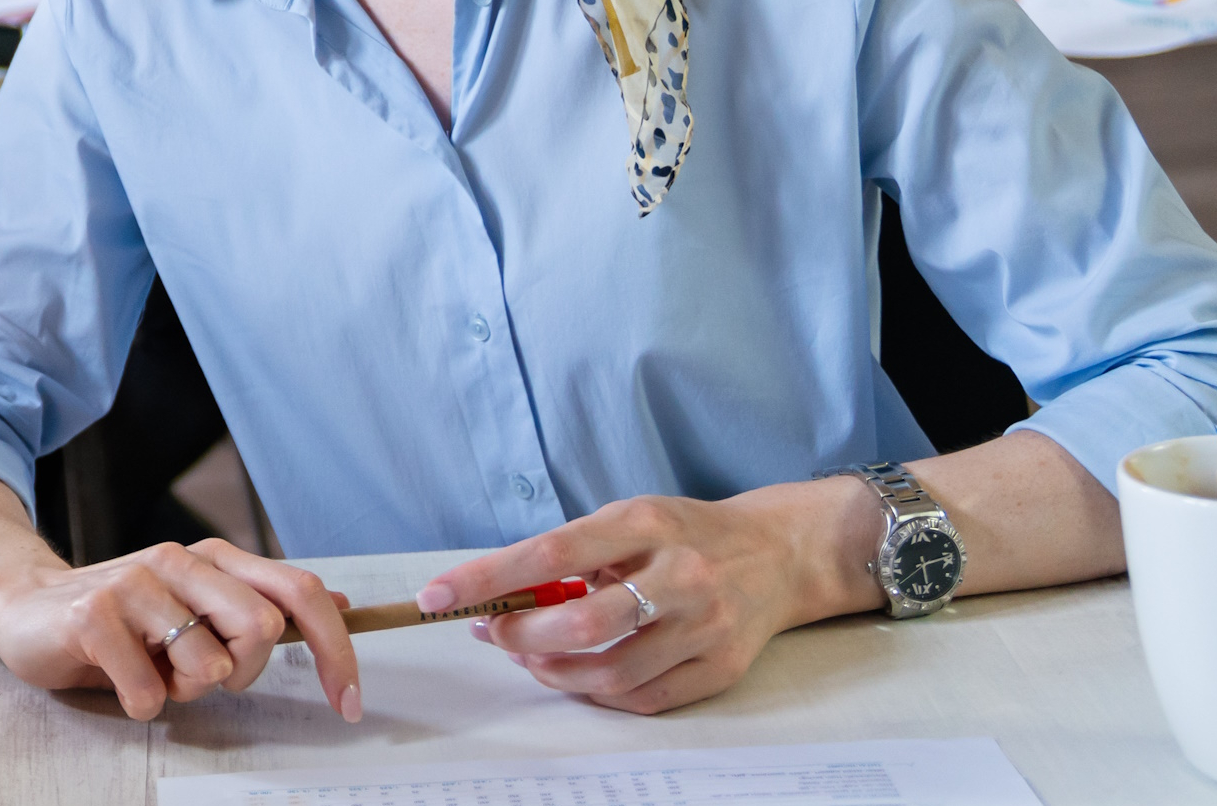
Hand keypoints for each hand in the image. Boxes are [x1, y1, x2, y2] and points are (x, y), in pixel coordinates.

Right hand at [0, 538, 364, 723]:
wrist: (26, 608)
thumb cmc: (123, 620)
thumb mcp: (198, 606)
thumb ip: (262, 602)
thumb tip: (343, 604)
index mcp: (213, 559)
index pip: (300, 592)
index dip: (337, 650)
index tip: (347, 701)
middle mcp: (179, 561)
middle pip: (263, 629)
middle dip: (244, 672)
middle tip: (200, 676)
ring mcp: (136, 585)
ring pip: (209, 666)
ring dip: (185, 691)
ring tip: (151, 671)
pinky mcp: (95, 616)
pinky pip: (150, 693)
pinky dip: (141, 703)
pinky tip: (118, 680)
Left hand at [421, 484, 867, 714]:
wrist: (779, 553)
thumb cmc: (686, 533)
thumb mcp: (628, 518)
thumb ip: (571, 553)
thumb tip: (498, 592)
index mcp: (646, 524)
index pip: (551, 554)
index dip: (488, 579)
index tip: (438, 596)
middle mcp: (680, 575)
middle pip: (582, 623)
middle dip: (521, 635)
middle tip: (492, 632)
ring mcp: (704, 626)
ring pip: (610, 672)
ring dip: (553, 671)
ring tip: (529, 655)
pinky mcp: (720, 668)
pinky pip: (644, 698)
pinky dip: (598, 694)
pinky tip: (577, 675)